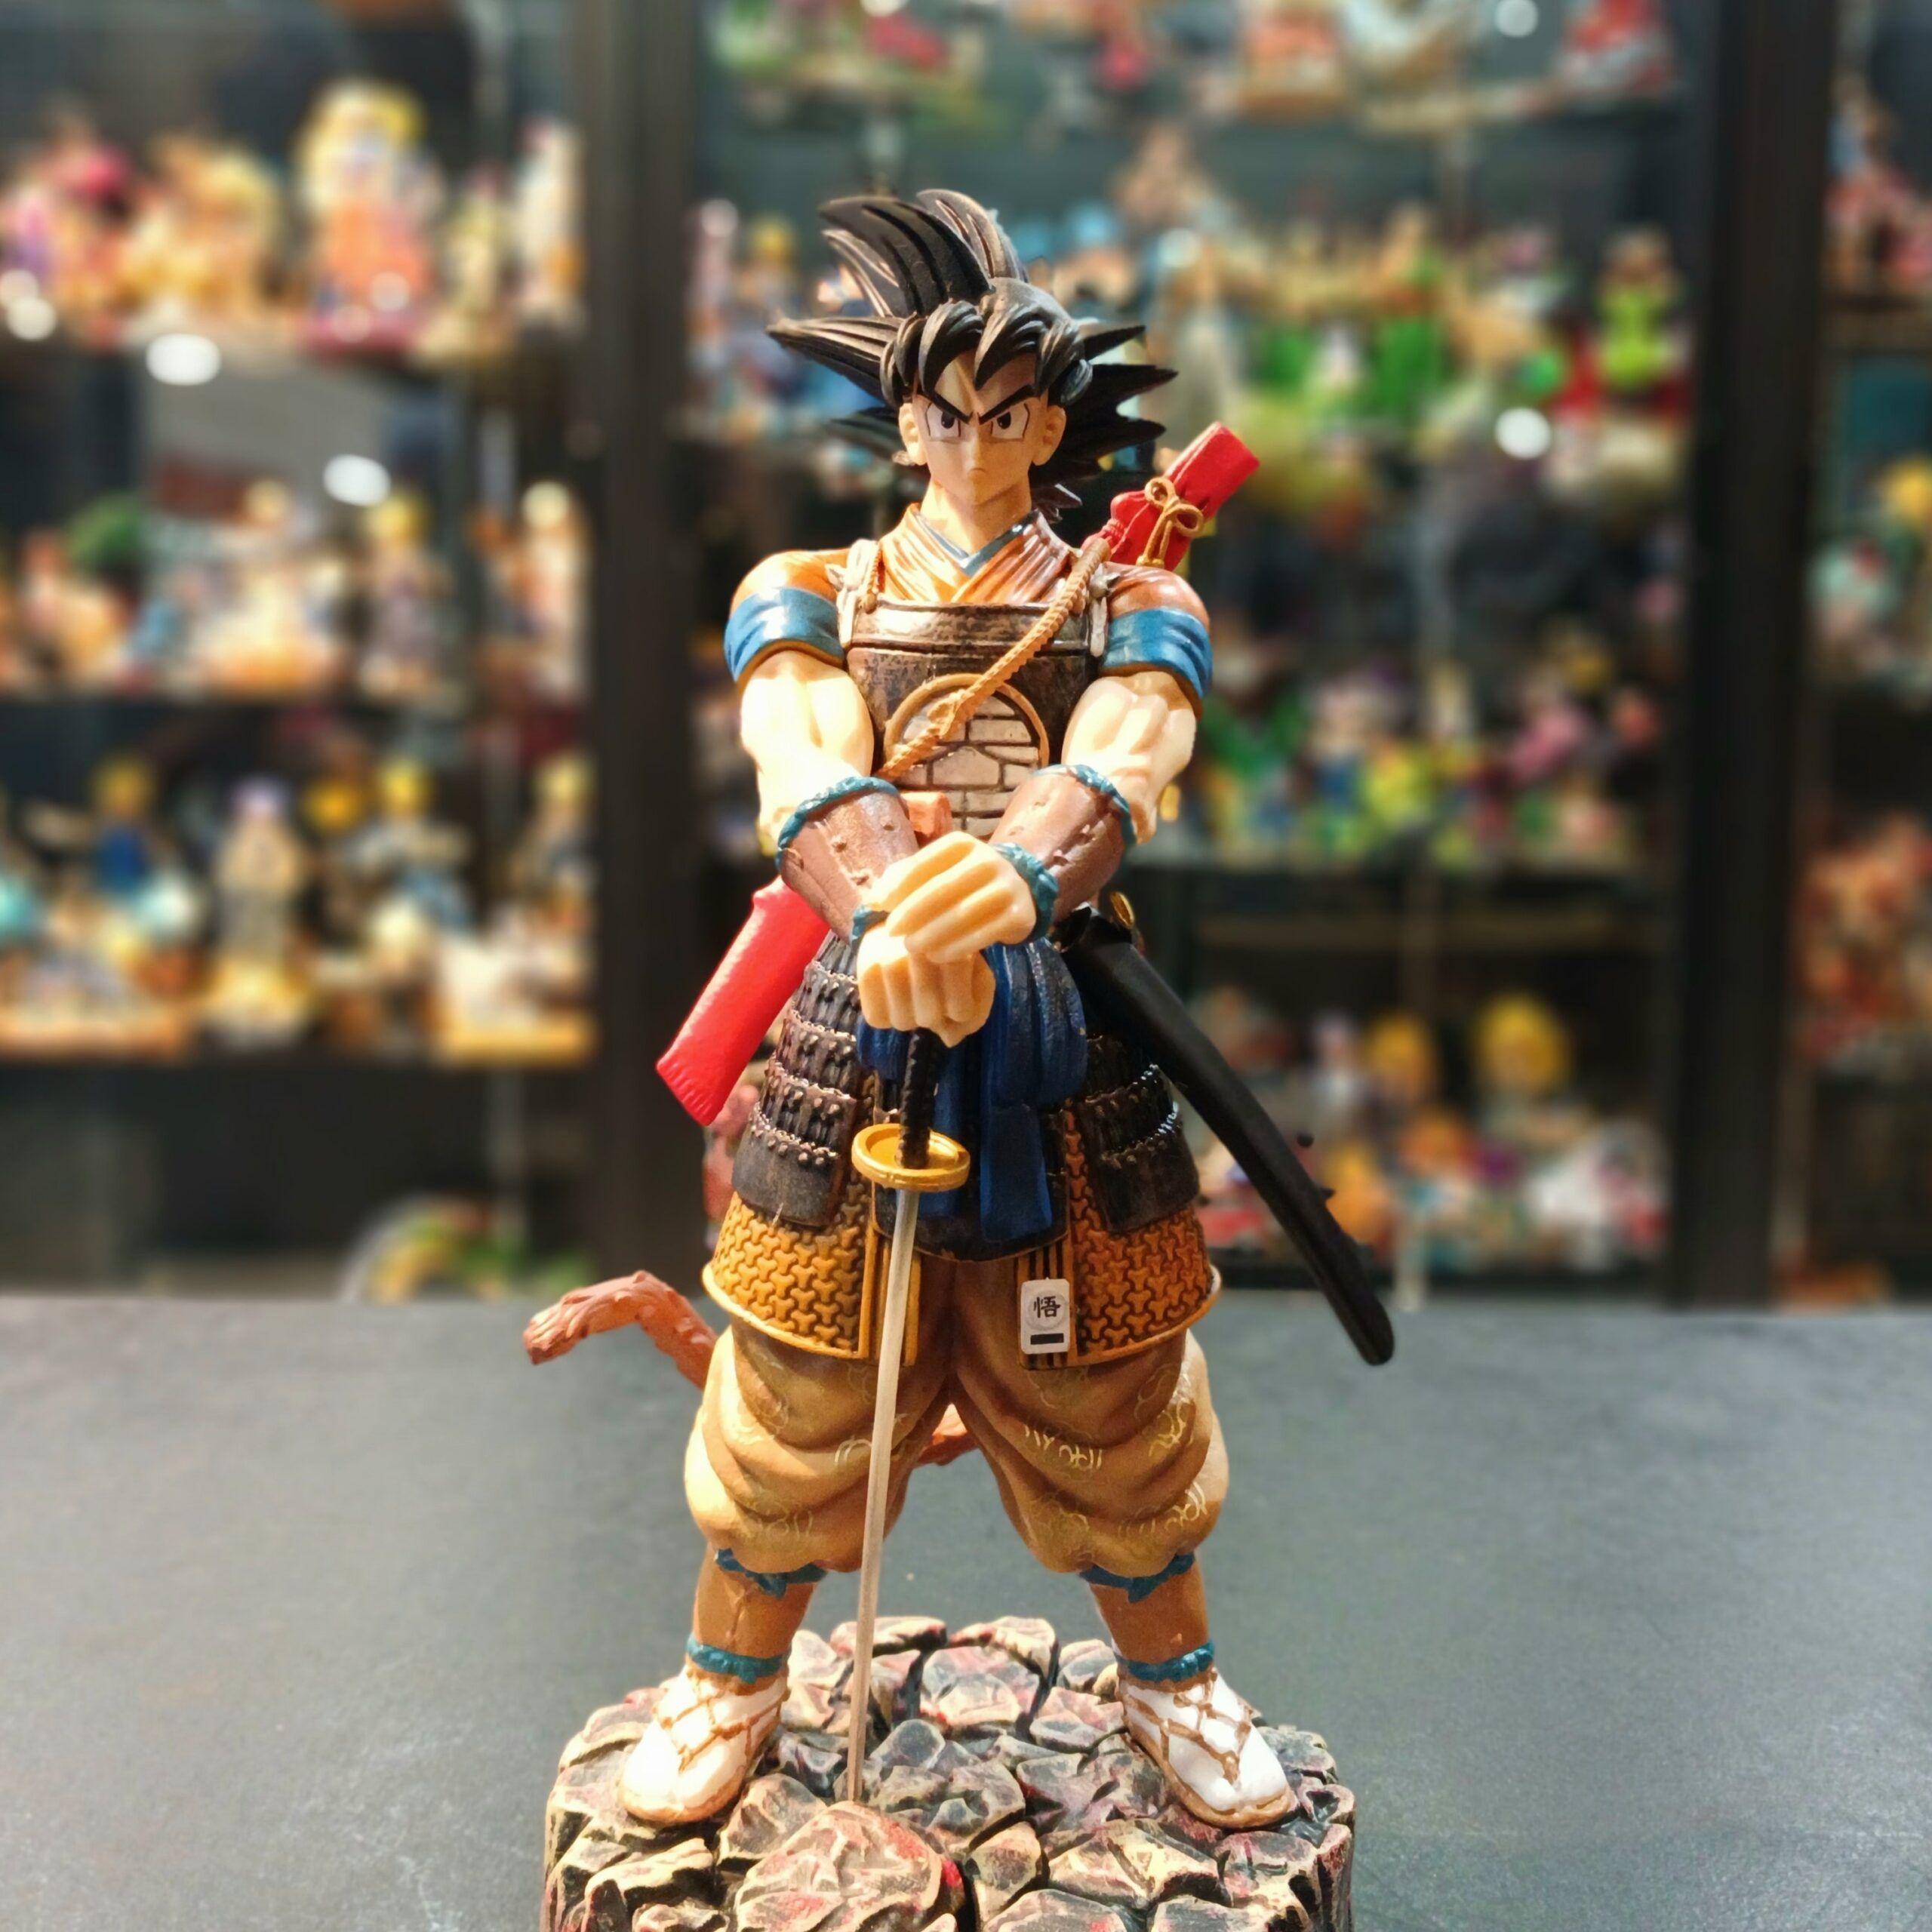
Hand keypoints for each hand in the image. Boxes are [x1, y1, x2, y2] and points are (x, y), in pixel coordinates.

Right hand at [855, 923, 995, 1046]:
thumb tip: (950, 1040)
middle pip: (929, 1019)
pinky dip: (886, 1015)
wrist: (905, 925)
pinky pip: (877, 1019)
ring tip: (913, 994)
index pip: (960, 1012)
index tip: (959, 996)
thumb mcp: (975, 977)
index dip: (961, 1013)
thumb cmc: (947, 954)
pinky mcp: (864, 972)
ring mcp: (888, 962)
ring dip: (910, 1017)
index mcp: (955, 950)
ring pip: (903, 1022)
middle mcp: (920, 953)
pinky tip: (893, 996)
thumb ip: (975, 1011)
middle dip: (935, 1016)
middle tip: (934, 994)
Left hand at [874, 831, 1037, 962]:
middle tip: (891, 932)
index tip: (878, 907)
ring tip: (910, 947)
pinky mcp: (1020, 914)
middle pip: (943, 888)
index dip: (899, 885)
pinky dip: (957, 947)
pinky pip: (984, 934)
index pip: (924, 862)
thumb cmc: (962, 884)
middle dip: (913, 911)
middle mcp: (988, 860)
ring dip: (932, 933)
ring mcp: (1007, 887)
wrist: (1017, 892)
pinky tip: (937, 956)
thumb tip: (872, 902)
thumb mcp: (936, 872)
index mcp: (962, 845)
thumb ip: (902, 880)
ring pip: (963, 913)